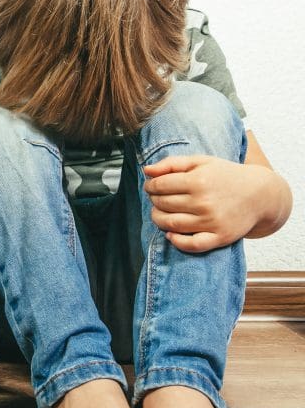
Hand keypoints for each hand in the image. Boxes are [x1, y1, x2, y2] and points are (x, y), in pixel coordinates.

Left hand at [143, 155, 271, 252]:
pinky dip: (176, 242)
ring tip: (160, 213)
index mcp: (198, 181)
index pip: (159, 186)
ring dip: (158, 219)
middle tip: (156, 198)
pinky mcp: (220, 237)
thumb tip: (146, 170)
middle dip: (154, 200)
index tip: (151, 186)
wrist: (260, 194)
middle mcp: (204, 202)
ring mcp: (212, 222)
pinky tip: (171, 234)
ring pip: (170, 224)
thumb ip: (172, 164)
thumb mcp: (201, 162)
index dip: (150, 186)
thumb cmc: (225, 176)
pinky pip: (191, 245)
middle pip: (163, 204)